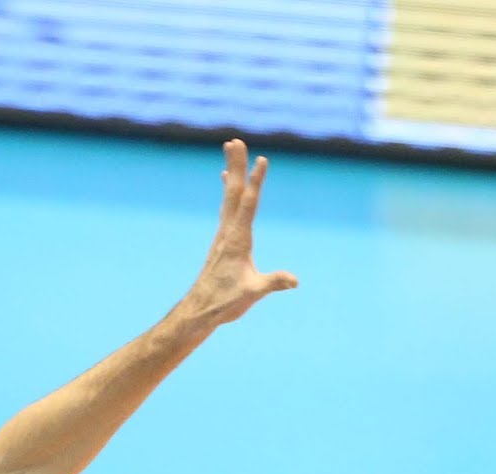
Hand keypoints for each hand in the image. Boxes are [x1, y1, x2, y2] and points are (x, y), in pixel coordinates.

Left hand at [179, 139, 298, 330]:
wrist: (201, 310)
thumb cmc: (226, 302)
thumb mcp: (252, 293)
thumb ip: (273, 283)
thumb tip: (294, 280)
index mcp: (238, 239)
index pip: (249, 204)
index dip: (256, 182)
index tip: (262, 160)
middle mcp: (228, 231)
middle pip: (234, 192)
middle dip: (237, 165)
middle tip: (235, 141)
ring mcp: (224, 234)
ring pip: (229, 196)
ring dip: (232, 171)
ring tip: (231, 150)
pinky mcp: (223, 239)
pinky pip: (227, 206)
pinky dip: (229, 190)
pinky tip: (227, 181)